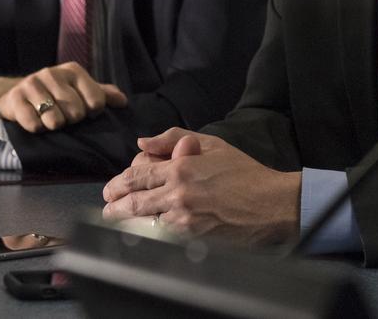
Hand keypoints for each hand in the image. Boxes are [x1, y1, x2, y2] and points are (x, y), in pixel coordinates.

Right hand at [0, 62, 126, 132]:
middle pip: (76, 112)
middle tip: (65, 119)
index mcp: (73, 71)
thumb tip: (123, 101)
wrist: (16, 94)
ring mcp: (32, 84)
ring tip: (50, 122)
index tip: (85, 114)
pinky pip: (33, 124)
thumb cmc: (56, 94)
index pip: (96, 101)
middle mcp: (52, 73)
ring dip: (54, 126)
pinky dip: (37, 129)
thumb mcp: (79, 90)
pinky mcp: (15, 99)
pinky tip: (36, 124)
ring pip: (55, 120)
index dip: (93, 113)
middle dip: (72, 121)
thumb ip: (102, 94)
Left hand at [101, 128, 301, 247]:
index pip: (137, 175)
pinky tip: (141, 235)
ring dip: (126, 223)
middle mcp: (178, 192)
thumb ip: (172, 138)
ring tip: (116, 223)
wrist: (270, 203)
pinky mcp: (193, 238)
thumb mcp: (211, 143)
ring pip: (143, 222)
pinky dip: (147, 236)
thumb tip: (142, 142)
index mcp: (181, 167)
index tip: (111, 190)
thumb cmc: (243, 172)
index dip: (118, 183)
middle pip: (134, 201)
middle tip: (107, 208)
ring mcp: (184, 218)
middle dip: (114, 206)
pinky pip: (161, 238)